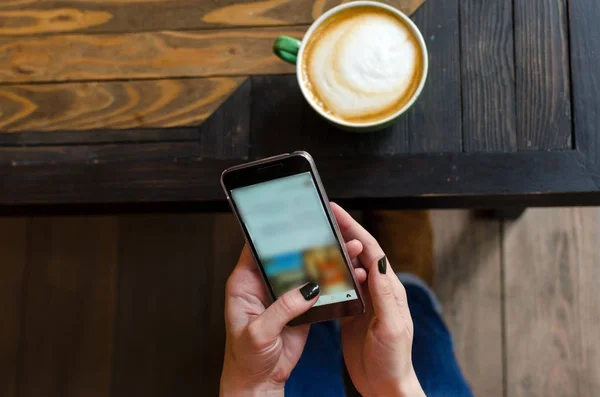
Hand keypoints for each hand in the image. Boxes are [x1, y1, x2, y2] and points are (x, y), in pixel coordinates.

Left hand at [220, 241, 362, 395]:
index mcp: (245, 283)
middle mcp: (264, 284)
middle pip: (287, 255)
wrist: (260, 383)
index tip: (293, 219)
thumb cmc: (245, 359)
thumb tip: (307, 289)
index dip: (274, 232)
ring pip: (305, 270)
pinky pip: (316, 290)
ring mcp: (284, 295)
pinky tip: (345, 274)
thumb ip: (282, 309)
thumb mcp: (259, 332)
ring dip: (323, 261)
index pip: (257, 247)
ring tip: (344, 249)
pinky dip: (331, 282)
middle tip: (329, 231)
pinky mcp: (300, 308)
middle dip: (307, 243)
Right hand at [331, 203, 424, 396]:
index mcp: (389, 289)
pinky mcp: (353, 313)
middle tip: (323, 216)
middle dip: (342, 231)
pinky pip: (341, 286)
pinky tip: (316, 268)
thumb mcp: (391, 326)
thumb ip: (384, 294)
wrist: (386, 386)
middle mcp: (378, 290)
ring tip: (316, 235)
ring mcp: (365, 301)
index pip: (371, 250)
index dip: (353, 227)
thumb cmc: (394, 360)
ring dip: (334, 249)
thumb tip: (377, 261)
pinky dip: (329, 273)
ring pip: (348, 266)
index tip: (337, 212)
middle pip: (359, 252)